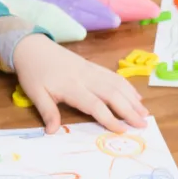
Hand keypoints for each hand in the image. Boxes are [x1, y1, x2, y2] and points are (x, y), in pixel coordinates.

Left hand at [13, 34, 148, 133]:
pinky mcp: (94, 66)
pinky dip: (128, 87)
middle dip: (129, 110)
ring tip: (145, 113)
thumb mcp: (35, 93)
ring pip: (117, 84)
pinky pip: (114, 76)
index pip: (95, 105)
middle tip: (143, 125)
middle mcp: (86, 77)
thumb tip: (52, 132)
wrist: (33, 46)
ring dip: (133, 99)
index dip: (110, 118)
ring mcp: (92, 70)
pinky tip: (135, 97)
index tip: (122, 131)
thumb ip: (47, 112)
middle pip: (113, 94)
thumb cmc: (33, 72)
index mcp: (71, 86)